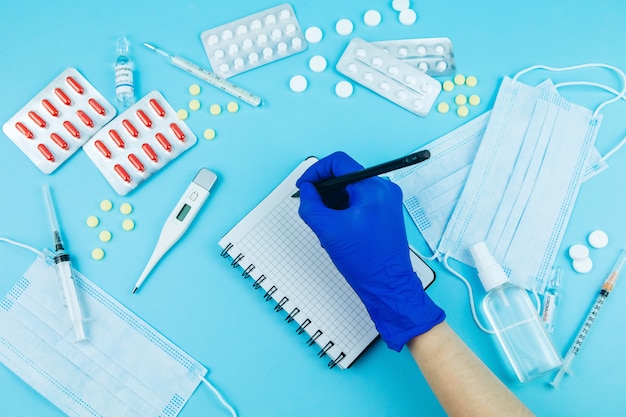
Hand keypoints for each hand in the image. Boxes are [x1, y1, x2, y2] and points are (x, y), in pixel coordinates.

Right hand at [296, 152, 444, 350]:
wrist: (388, 287)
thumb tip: (306, 189)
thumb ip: (311, 204)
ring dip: (333, 203)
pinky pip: (358, 203)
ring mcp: (386, 202)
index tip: (304, 186)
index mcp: (373, 188)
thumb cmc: (366, 262)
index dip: (316, 171)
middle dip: (324, 191)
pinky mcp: (385, 214)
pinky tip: (337, 231)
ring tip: (326, 226)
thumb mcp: (328, 230)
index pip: (339, 162)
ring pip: (350, 190)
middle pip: (345, 176)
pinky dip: (343, 211)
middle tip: (311, 207)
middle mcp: (384, 190)